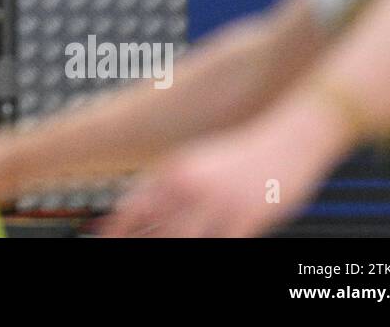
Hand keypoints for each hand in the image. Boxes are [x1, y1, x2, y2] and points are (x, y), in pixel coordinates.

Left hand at [96, 99, 350, 236]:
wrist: (288, 135)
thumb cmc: (242, 153)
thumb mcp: (197, 162)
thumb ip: (168, 185)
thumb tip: (141, 210)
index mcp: (172, 170)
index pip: (132, 207)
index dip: (115, 230)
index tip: (100, 240)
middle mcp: (188, 186)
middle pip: (153, 232)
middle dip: (139, 246)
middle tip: (122, 255)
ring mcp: (217, 203)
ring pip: (181, 243)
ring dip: (168, 249)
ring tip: (162, 255)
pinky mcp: (246, 219)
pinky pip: (219, 247)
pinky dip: (207, 252)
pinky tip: (205, 252)